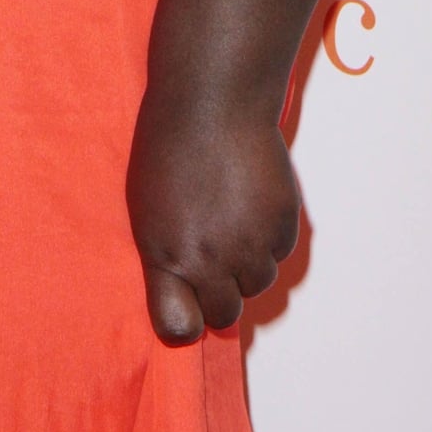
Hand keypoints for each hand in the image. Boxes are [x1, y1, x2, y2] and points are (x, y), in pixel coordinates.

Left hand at [126, 89, 300, 345]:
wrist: (212, 103)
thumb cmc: (168, 155)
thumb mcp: (147, 214)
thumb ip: (167, 266)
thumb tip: (189, 315)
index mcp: (167, 257)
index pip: (179, 328)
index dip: (184, 321)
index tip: (185, 307)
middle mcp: (211, 260)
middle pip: (225, 315)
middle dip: (218, 295)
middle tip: (210, 254)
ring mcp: (251, 244)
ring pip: (257, 284)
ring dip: (246, 265)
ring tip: (229, 217)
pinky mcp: (283, 223)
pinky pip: (279, 253)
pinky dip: (268, 238)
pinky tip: (250, 202)